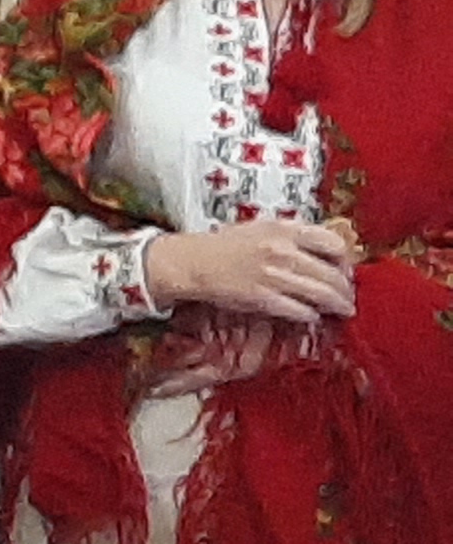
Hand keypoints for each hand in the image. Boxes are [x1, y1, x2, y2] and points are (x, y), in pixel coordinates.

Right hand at [150, 217, 357, 323]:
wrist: (194, 262)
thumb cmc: (227, 245)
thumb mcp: (263, 228)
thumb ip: (294, 236)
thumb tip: (326, 252)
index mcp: (283, 229)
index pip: (333, 243)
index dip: (345, 260)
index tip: (345, 269)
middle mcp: (282, 251)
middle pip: (332, 274)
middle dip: (346, 290)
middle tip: (348, 297)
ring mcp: (273, 276)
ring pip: (322, 294)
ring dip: (337, 305)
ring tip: (342, 310)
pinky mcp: (263, 298)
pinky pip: (300, 311)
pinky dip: (311, 315)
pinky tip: (313, 316)